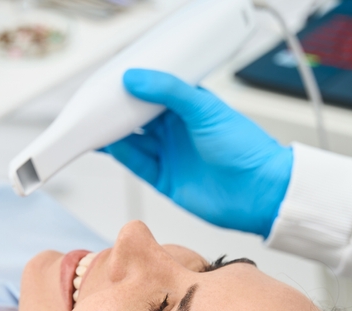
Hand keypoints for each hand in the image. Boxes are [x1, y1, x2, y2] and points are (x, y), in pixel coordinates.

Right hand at [103, 69, 292, 236]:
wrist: (259, 192)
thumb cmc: (245, 148)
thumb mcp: (205, 109)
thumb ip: (169, 92)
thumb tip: (135, 78)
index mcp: (189, 107)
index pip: (153, 92)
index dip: (132, 87)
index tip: (111, 81)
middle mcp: (178, 131)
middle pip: (138, 117)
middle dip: (117, 110)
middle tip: (95, 103)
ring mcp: (170, 155)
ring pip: (134, 141)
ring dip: (114, 133)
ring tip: (93, 123)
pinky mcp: (165, 180)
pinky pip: (137, 164)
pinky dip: (121, 154)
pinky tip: (107, 145)